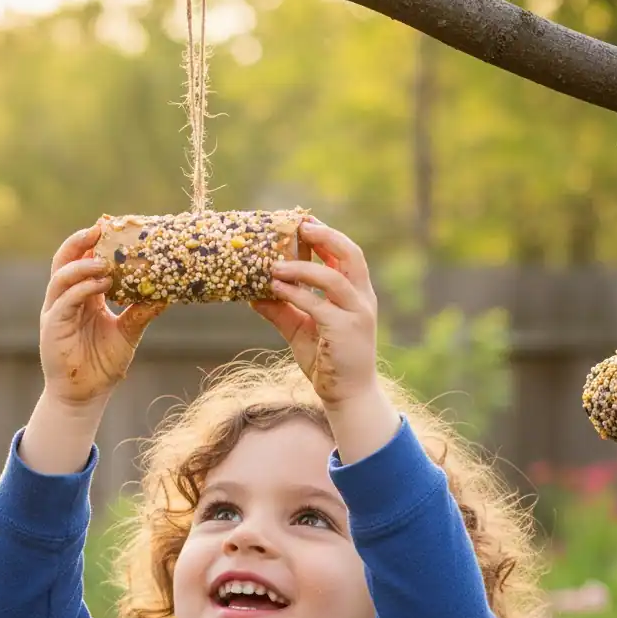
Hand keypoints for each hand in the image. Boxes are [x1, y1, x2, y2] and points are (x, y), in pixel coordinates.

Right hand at [39, 224, 167, 406]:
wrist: (86, 395)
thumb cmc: (103, 364)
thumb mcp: (128, 332)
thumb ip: (141, 312)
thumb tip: (167, 293)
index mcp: (83, 296)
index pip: (83, 261)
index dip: (94, 243)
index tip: (112, 226)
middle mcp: (66, 299)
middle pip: (65, 260)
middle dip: (80, 241)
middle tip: (100, 228)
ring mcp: (56, 311)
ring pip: (62, 277)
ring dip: (83, 265)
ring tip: (105, 262)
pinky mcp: (53, 327)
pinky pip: (64, 301)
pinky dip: (81, 289)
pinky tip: (101, 285)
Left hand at [250, 219, 378, 407]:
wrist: (346, 395)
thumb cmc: (326, 360)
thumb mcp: (300, 329)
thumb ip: (281, 309)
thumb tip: (254, 293)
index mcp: (356, 294)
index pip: (346, 254)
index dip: (327, 235)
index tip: (304, 221)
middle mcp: (362, 299)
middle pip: (350, 254)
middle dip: (326, 236)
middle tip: (299, 226)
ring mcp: (356, 314)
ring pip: (332, 277)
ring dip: (302, 267)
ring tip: (274, 266)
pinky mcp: (345, 331)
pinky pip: (318, 305)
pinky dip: (297, 293)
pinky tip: (276, 288)